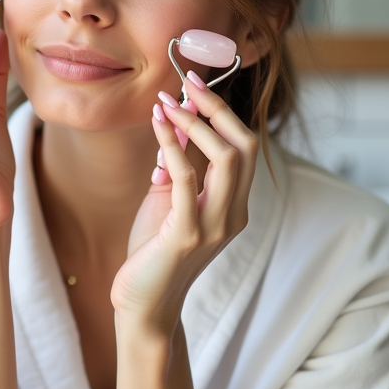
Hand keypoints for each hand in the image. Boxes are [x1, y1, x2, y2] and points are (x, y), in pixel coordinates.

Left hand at [111, 72, 259, 335]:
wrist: (143, 306)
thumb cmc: (153, 254)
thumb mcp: (168, 201)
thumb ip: (177, 167)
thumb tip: (177, 121)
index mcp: (235, 206)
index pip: (244, 147)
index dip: (222, 111)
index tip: (194, 84)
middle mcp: (234, 215)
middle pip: (245, 146)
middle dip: (217, 108)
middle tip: (187, 82)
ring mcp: (215, 226)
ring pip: (227, 158)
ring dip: (195, 123)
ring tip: (167, 102)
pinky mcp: (187, 235)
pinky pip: (186, 178)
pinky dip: (172, 145)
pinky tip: (157, 126)